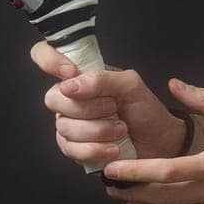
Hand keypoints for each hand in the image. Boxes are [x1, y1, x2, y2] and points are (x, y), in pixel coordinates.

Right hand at [30, 41, 196, 168]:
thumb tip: (68, 85)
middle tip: (114, 108)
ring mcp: (69, 123)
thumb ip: (101, 79)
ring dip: (98, 130)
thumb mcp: (131, 85)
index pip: (44, 54)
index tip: (70, 72)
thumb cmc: (145, 110)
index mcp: (81, 74)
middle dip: (88, 108)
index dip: (49, 60)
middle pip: (53, 98)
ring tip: (121, 130)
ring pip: (64, 127)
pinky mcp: (73, 148)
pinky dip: (95, 149)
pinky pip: (70, 149)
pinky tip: (112, 148)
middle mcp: (70, 97)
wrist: (158, 143)